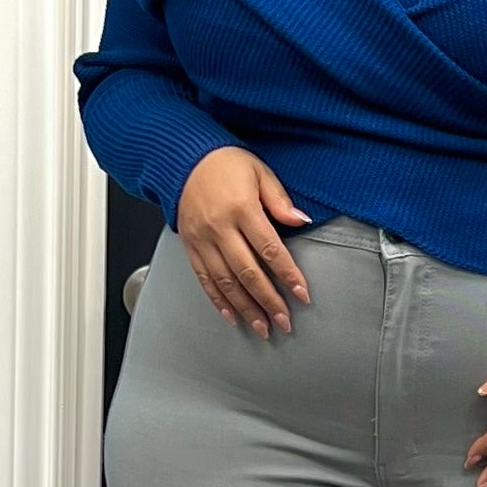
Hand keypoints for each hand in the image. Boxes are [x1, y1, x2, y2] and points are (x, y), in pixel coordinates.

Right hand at [176, 147, 312, 334]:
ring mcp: (202, 240)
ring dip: (245, 308)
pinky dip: (218, 301)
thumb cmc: (224, 163)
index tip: (302, 294)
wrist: (184, 160)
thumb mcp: (260, 172)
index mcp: (241, 209)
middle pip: (248, 273)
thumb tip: (301, 220)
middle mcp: (219, 228)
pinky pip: (204, 279)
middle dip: (268, 301)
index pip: (269, 249)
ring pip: (225, 282)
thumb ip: (280, 200)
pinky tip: (231, 316)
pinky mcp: (190, 247)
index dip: (288, 274)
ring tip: (262, 327)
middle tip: (284, 321)